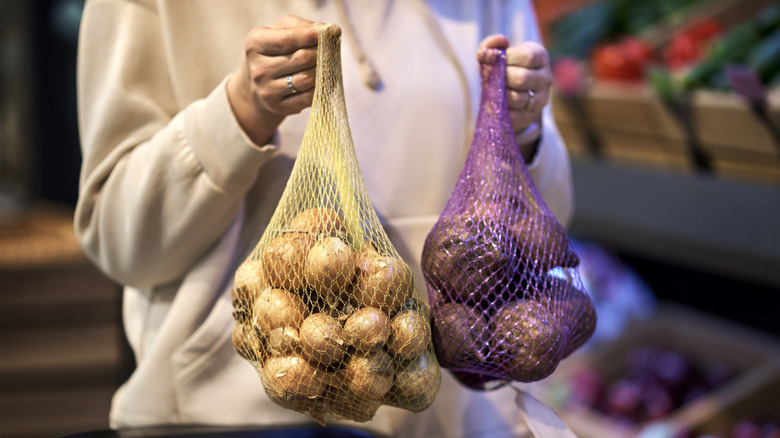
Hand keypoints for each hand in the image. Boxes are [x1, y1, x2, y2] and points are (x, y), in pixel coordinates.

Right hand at [228, 15, 318, 144]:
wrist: (260, 82)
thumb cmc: (277, 50)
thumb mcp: (282, 30)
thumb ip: (303, 26)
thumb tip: (330, 29)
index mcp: (255, 43)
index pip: (286, 40)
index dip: (308, 36)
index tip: (326, 33)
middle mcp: (258, 68)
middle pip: (301, 59)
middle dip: (319, 53)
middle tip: (328, 51)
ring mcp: (267, 90)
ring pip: (306, 79)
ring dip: (322, 71)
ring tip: (326, 65)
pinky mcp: (279, 107)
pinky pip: (308, 98)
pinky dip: (320, 88)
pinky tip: (321, 81)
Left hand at [479, 35, 551, 159]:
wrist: (511, 91)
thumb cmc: (503, 67)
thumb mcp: (498, 53)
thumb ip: (492, 45)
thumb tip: (493, 45)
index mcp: (540, 56)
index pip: (527, 57)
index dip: (508, 58)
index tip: (496, 60)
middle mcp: (545, 77)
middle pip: (522, 78)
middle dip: (502, 78)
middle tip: (493, 78)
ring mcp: (541, 98)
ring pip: (517, 98)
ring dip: (499, 95)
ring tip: (493, 90)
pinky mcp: (532, 116)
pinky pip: (514, 116)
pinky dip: (501, 110)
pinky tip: (495, 103)